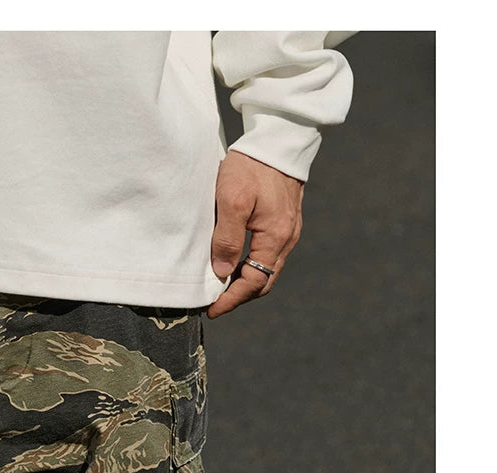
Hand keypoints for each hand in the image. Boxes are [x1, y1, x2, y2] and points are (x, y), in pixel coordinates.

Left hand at [206, 151, 303, 318]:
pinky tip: (232, 264)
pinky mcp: (284, 222)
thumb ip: (227, 238)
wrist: (277, 136)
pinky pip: (268, 255)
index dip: (231, 299)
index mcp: (276, 236)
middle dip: (238, 296)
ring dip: (243, 282)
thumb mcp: (232, 200)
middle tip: (213, 303)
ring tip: (219, 287)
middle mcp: (287, 238)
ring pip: (266, 269)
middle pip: (263, 281)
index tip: (211, 309)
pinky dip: (250, 266)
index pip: (255, 282)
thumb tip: (222, 273)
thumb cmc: (252, 165)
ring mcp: (288, 230)